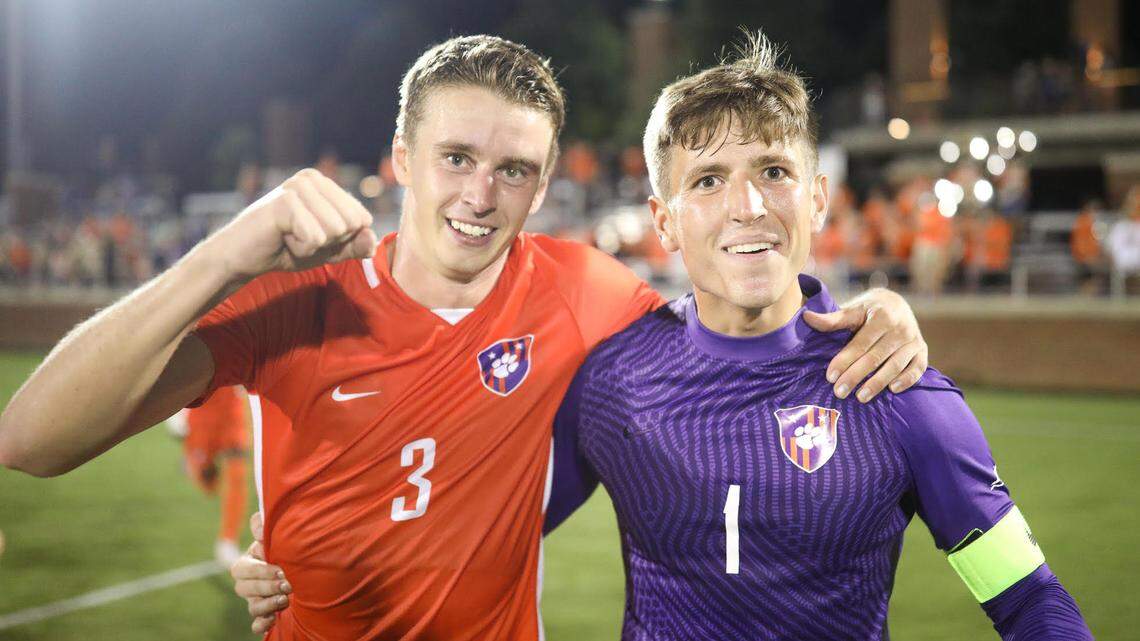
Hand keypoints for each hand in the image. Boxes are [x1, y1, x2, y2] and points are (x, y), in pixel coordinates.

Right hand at [206, 168, 376, 282]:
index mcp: (326, 184)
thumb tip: (373, 237)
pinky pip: (316, 238)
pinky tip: (281, 239)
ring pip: (335, 231)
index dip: (341, 239)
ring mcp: (297, 186)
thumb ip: (355, 246)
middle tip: (299, 238)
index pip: (361, 218)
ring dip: (313, 246)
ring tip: (289, 237)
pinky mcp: (284, 202)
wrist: (244, 258)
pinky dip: (301, 248)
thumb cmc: (285, 249)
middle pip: (351, 224)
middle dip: (329, 242)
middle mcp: (313, 178)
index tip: (314, 236)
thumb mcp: (329, 250)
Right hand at [230, 512, 290, 634]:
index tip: (280, 569)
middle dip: (266, 587)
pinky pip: (257, 625)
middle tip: (287, 584)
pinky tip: (273, 620)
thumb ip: (262, 524)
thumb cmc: (285, 546)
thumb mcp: (274, 533)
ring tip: (285, 599)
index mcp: (248, 563)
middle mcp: (249, 584)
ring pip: (252, 607)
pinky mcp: (267, 615)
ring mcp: (257, 600)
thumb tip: (258, 528)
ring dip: (267, 604)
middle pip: (244, 589)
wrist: (306, 565)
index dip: (259, 571)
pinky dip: (262, 624)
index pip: (242, 569)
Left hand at [804, 288, 926, 402]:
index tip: (830, 376)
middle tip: (839, 392)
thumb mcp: (853, 310)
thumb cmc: (869, 311)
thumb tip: (807, 317)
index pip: (861, 343)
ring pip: (895, 365)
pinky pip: (918, 368)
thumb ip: (833, 318)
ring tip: (861, 397)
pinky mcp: (922, 351)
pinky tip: (892, 390)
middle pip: (876, 357)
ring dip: (878, 382)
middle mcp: (900, 328)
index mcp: (881, 316)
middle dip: (856, 376)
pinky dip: (907, 379)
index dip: (845, 360)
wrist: (896, 303)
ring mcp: (913, 340)